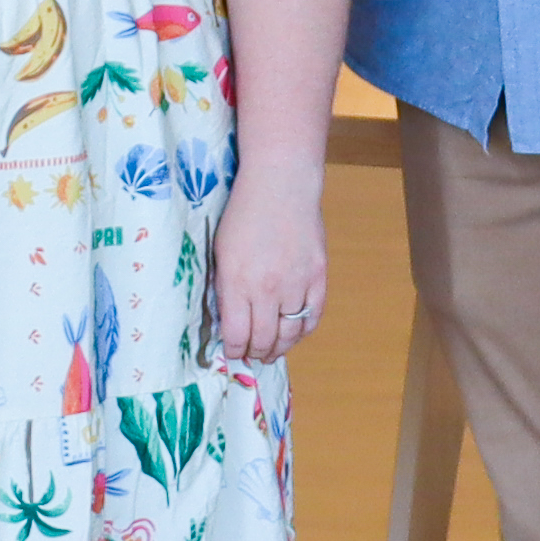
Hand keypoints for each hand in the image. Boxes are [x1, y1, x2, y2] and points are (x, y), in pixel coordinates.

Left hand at [206, 174, 333, 366]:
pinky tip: (294, 333)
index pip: (236, 334)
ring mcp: (296, 284)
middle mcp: (266, 289)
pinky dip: (303, 331)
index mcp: (236, 282)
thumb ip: (225, 286)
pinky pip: (313, 316)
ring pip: (290, 333)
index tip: (232, 353)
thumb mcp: (221, 251)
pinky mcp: (318, 276)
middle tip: (252, 355)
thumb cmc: (243, 213)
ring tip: (271, 351)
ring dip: (279, 347)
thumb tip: (228, 319)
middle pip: (263, 339)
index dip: (234, 350)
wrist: (280, 184)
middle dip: (255, 353)